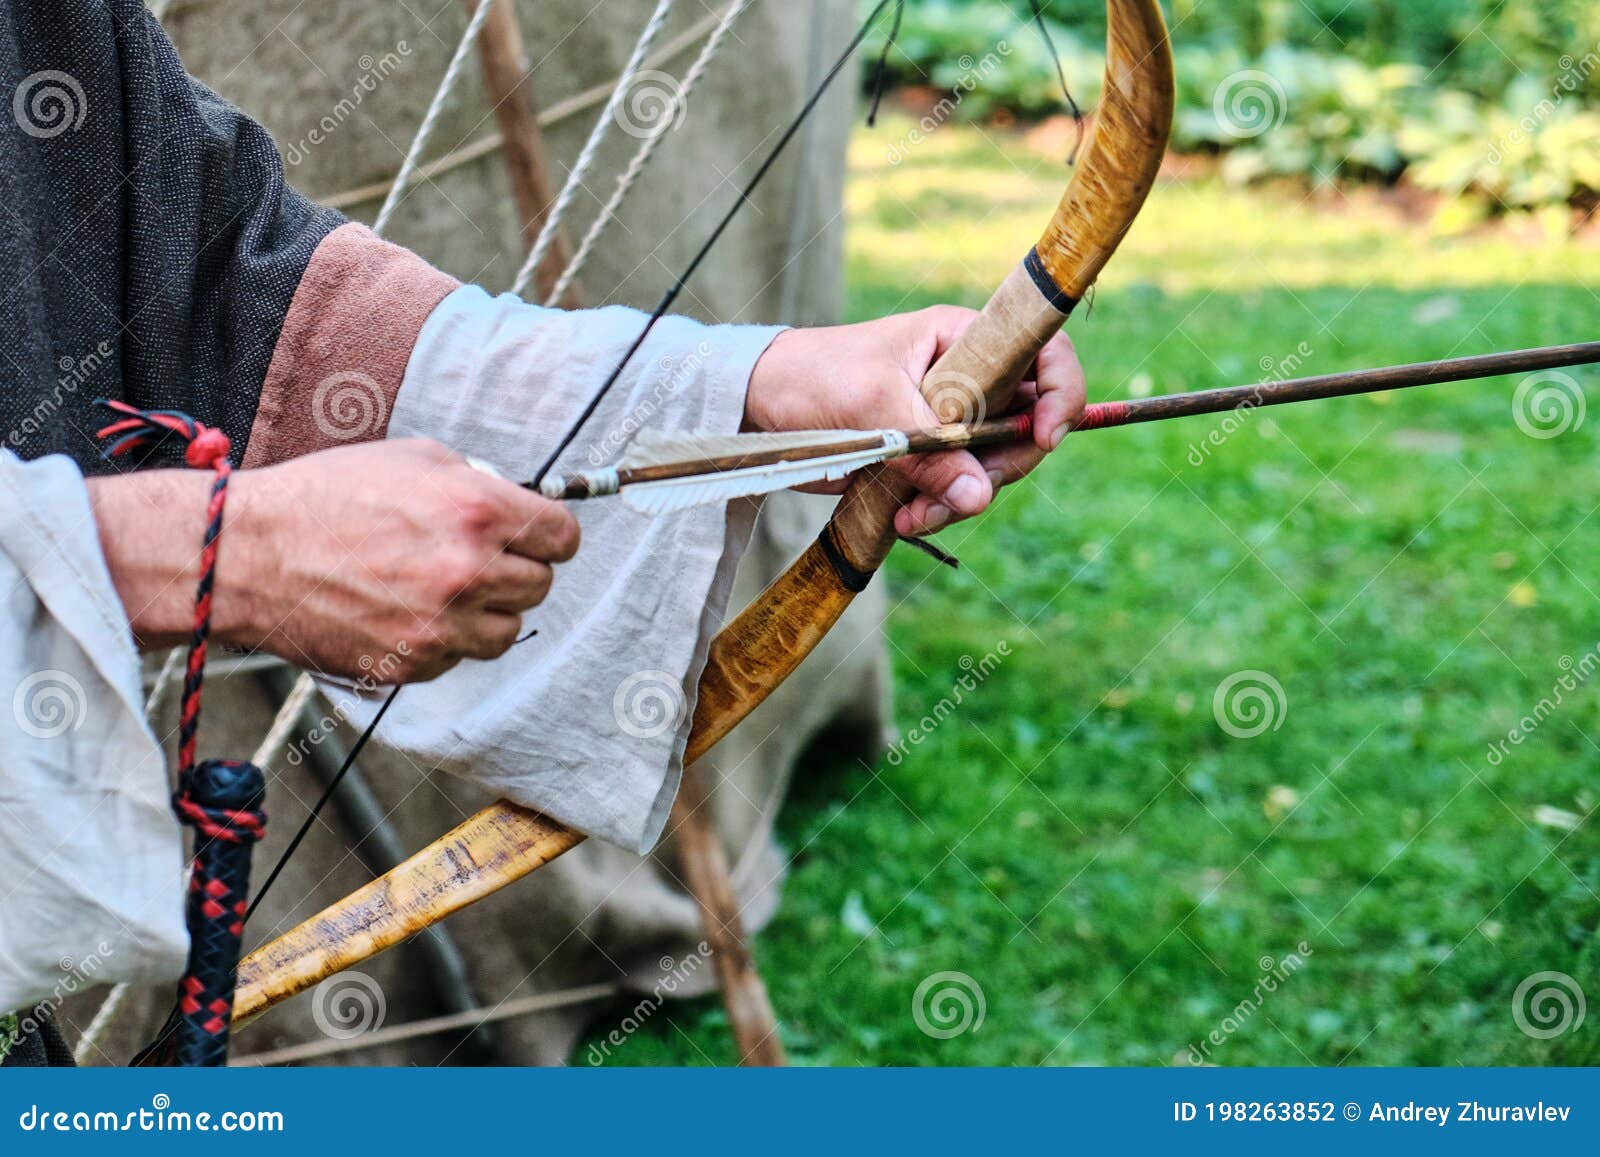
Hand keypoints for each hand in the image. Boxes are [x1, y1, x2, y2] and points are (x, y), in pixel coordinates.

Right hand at [90, 439, 579, 682]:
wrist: (249, 555)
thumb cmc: (323, 498)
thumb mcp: (412, 459)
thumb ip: (476, 483)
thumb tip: (514, 504)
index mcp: (477, 512)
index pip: (563, 538)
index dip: (550, 535)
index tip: (537, 537)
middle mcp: (468, 572)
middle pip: (540, 586)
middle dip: (516, 569)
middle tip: (479, 558)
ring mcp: (442, 626)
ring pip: (506, 629)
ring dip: (485, 611)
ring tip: (441, 588)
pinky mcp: (413, 665)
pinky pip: (458, 657)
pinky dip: (443, 639)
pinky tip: (407, 611)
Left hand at [744, 307, 1084, 535]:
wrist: (758, 407)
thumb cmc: (813, 377)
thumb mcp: (875, 408)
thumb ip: (931, 450)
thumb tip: (981, 497)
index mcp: (963, 338)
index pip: (1044, 354)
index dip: (1061, 394)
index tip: (1044, 437)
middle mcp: (966, 377)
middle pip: (1026, 426)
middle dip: (1000, 468)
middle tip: (963, 493)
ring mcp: (949, 421)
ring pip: (992, 468)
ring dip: (961, 499)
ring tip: (913, 513)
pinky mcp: (925, 458)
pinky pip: (956, 491)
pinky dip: (937, 511)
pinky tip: (902, 518)